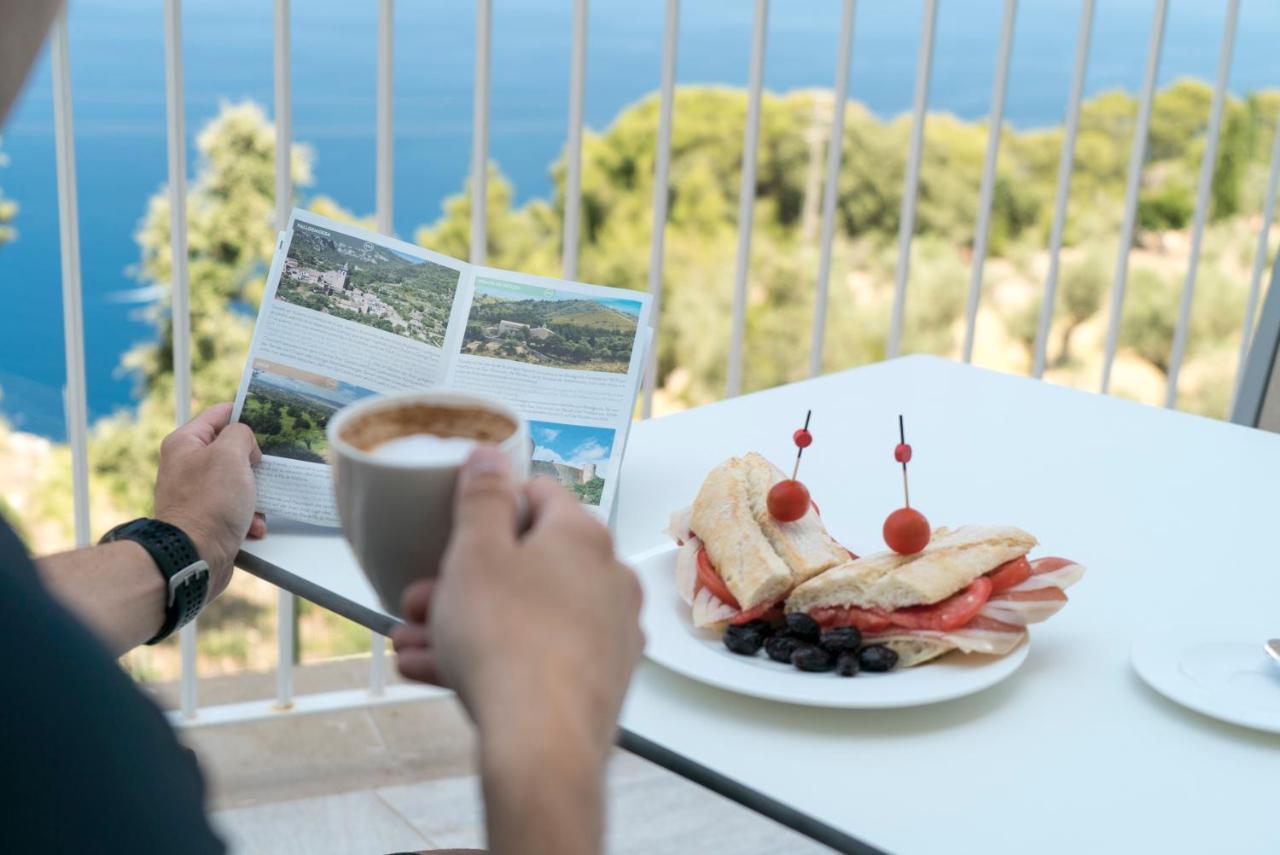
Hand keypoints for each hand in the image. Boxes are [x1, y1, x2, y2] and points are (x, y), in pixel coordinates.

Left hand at [153, 403, 266, 598]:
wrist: (194, 556)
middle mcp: (186, 465)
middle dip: (253, 459)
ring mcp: (196, 492)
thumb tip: (246, 445)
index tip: (268, 419)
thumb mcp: (230, 455)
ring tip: (258, 503)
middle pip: (230, 449)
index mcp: (185, 443)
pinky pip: (235, 507)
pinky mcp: (206, 517)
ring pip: (237, 480)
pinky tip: (253, 525)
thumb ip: (241, 435)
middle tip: (267, 464)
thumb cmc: (209, 503)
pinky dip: (249, 515)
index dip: (245, 413)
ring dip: (255, 492)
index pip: (219, 414)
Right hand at [393, 446, 643, 765]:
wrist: (542, 742)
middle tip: (418, 600)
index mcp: (583, 535)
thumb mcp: (476, 553)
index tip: (454, 532)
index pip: (538, 494)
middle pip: (528, 563)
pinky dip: (494, 658)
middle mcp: (608, 578)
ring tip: (411, 643)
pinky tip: (437, 672)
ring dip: (465, 623)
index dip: (489, 508)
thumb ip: (482, 497)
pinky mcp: (600, 679)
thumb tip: (490, 455)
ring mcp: (609, 632)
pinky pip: (538, 655)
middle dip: (463, 579)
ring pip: (525, 614)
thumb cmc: (508, 641)